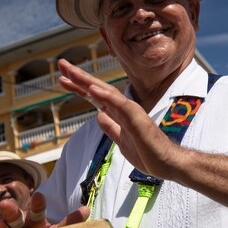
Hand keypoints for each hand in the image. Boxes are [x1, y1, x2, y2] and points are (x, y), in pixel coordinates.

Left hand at [57, 58, 181, 178]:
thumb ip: (111, 127)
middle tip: (61, 64)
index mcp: (119, 114)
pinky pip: (119, 105)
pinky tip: (91, 89)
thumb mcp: (121, 141)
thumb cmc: (148, 153)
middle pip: (98, 89)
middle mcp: (124, 108)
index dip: (79, 87)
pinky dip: (105, 96)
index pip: (95, 97)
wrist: (167, 164)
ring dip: (88, 81)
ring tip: (72, 72)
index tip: (62, 79)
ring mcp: (131, 112)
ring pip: (107, 92)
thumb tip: (98, 115)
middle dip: (79, 76)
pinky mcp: (137, 119)